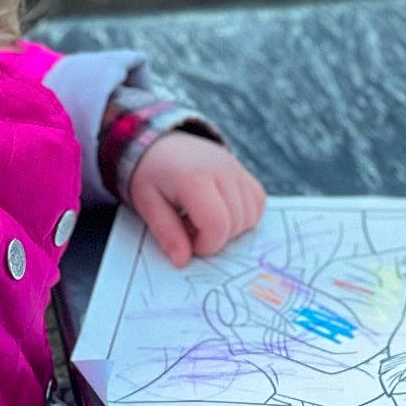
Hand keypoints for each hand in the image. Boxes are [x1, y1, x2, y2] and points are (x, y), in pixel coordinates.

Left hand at [128, 131, 266, 267]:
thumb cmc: (151, 175)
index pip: (217, 225)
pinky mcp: (244, 170)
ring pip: (250, 215)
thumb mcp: (148, 204)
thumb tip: (182, 262)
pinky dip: (245, 215)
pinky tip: (222, 212)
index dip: (205, 245)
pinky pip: (258, 202)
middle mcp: (222, 170)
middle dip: (215, 238)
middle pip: (236, 223)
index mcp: (194, 179)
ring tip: (203, 218)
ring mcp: (236, 168)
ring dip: (230, 228)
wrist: (160, 143)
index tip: (187, 241)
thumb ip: (167, 233)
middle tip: (190, 227)